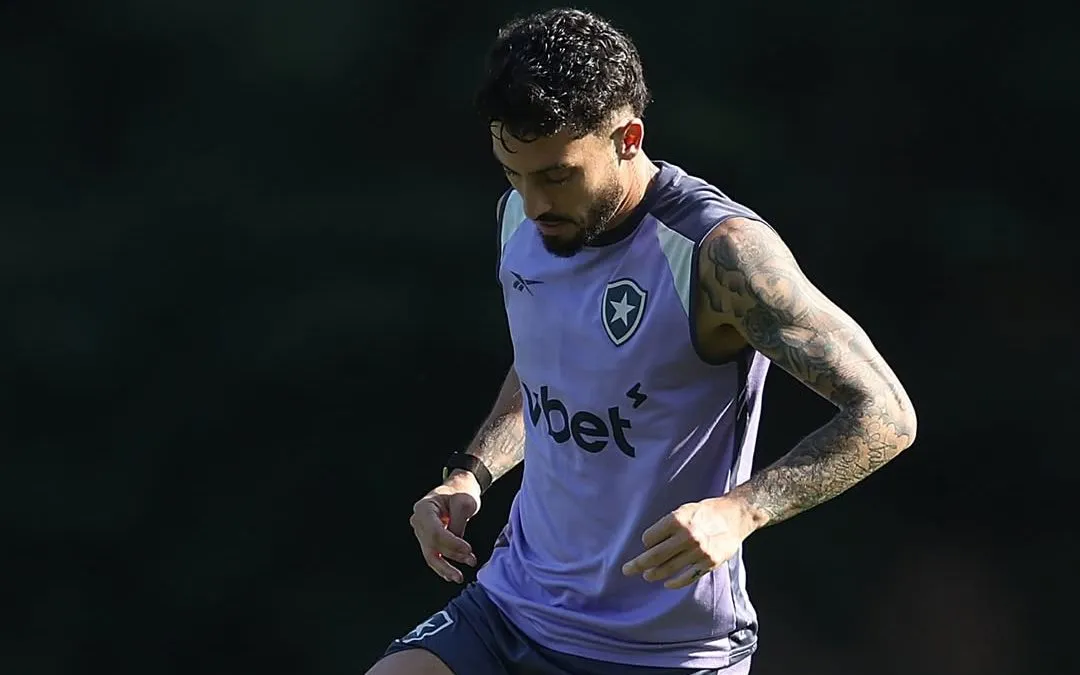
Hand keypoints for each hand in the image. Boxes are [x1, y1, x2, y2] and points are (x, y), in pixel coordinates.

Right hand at [409, 471, 481, 582]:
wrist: (458, 487)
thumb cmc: (461, 492)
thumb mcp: (464, 503)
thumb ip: (458, 525)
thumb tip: (457, 547)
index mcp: (423, 508)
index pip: (435, 532)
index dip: (451, 543)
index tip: (468, 549)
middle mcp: (418, 520)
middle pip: (432, 545)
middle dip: (452, 555)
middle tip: (471, 561)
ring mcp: (421, 531)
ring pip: (430, 554)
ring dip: (446, 567)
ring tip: (459, 577)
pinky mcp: (427, 539)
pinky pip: (433, 554)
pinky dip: (442, 565)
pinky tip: (451, 575)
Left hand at [621, 496, 756, 588]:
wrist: (735, 516)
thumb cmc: (706, 512)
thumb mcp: (684, 510)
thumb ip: (668, 526)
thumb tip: (649, 545)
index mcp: (678, 520)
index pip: (650, 538)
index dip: (646, 541)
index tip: (647, 543)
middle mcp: (687, 536)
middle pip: (655, 556)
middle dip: (637, 564)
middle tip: (626, 570)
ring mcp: (698, 552)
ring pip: (669, 569)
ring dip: (654, 574)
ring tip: (646, 575)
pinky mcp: (709, 563)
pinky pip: (687, 577)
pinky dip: (674, 582)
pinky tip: (666, 583)